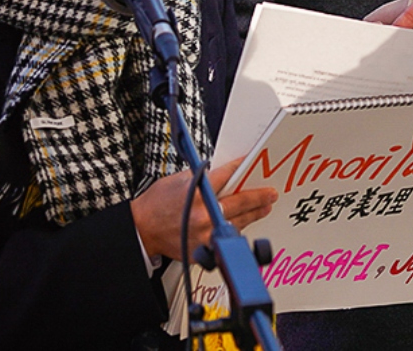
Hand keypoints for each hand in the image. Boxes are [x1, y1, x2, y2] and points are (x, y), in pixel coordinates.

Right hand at [131, 158, 277, 260]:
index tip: (253, 162)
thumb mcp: (179, 179)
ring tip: (265, 206)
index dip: (242, 167)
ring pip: (238, 222)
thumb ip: (204, 175)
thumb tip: (227, 172)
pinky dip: (235, 229)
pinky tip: (245, 222)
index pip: (227, 175)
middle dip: (258, 196)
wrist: (141, 230)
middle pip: (240, 202)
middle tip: (271, 193)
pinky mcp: (203, 249)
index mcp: (196, 191)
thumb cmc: (157, 203)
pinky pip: (226, 238)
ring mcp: (204, 234)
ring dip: (253, 213)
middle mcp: (202, 214)